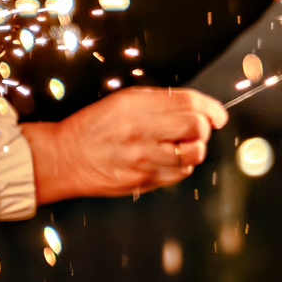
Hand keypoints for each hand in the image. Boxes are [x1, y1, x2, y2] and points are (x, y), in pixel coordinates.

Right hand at [24, 86, 226, 203]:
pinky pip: (179, 174)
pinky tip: (170, 160)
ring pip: (193, 153)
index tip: (218, 114)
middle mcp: (141, 131)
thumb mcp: (122, 101)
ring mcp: (142, 158)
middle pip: (197, 127)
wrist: (62, 158)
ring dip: (196, 148)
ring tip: (183, 145)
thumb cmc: (92, 128)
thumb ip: (159, 102)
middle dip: (204, 128)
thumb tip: (197, 107)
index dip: (211, 107)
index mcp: (136, 106)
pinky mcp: (142, 179)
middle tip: (197, 129)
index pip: (189, 103)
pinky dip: (183, 166)